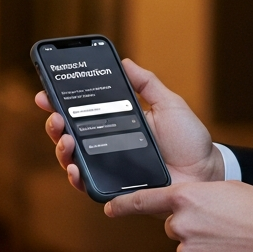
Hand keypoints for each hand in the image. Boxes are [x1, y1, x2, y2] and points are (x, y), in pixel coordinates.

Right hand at [35, 59, 221, 191]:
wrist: (206, 171)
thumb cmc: (190, 140)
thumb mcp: (169, 104)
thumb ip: (147, 84)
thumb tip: (125, 62)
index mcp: (117, 123)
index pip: (81, 112)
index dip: (60, 103)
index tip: (46, 94)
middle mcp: (108, 146)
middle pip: (70, 136)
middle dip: (55, 125)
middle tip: (56, 117)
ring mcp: (109, 169)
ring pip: (73, 160)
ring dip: (61, 149)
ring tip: (66, 141)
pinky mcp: (115, 190)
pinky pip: (88, 185)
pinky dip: (76, 178)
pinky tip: (73, 168)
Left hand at [106, 181, 252, 251]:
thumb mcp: (226, 191)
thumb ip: (198, 200)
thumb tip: (187, 213)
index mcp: (187, 197)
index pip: (146, 201)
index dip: (124, 206)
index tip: (108, 209)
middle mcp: (181, 224)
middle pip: (174, 228)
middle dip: (192, 228)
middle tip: (222, 228)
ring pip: (188, 250)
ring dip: (204, 248)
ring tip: (233, 243)